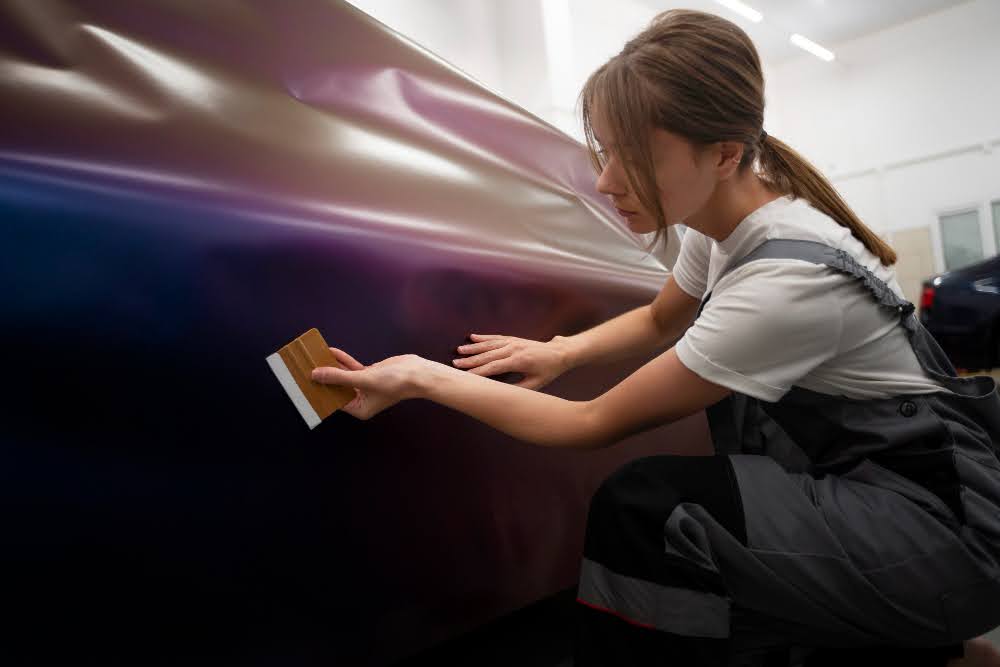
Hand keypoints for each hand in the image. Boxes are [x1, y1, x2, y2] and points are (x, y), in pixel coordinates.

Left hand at [311, 348, 427, 419]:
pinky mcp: (369, 374)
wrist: (417, 373)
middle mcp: (360, 399)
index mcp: (359, 409)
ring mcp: (364, 386)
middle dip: (324, 377)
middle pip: (336, 388)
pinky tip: (332, 352)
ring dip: (332, 366)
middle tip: (307, 367)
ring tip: (316, 356)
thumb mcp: (363, 380)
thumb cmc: (395, 383)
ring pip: (343, 376)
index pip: (333, 400)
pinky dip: (342, 360)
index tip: (305, 382)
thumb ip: (339, 377)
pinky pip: (351, 368)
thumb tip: (317, 375)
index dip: (320, 391)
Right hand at [452, 333, 571, 389]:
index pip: (494, 367)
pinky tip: (472, 337)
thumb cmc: (548, 371)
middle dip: (471, 360)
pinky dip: (484, 338)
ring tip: (459, 350)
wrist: (559, 353)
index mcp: (519, 361)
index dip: (479, 372)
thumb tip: (502, 393)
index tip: (466, 376)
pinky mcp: (514, 339)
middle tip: (455, 363)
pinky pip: (496, 337)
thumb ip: (519, 388)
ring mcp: (513, 342)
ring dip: (474, 348)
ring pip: (490, 345)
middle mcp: (514, 349)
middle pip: (488, 355)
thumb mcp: (536, 384)